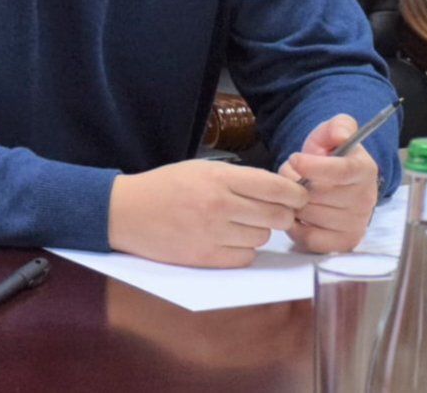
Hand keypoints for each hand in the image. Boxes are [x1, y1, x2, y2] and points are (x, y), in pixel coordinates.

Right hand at [108, 159, 307, 267]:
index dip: (295, 194)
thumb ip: (238, 178)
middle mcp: (220, 205)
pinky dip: (244, 251)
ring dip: (260, 233)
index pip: (275, 187)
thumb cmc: (165, 186)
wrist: (126, 212)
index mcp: (220, 178)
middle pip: (276, 216)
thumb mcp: (201, 169)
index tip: (299, 197)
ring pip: (262, 238)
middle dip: (283, 215)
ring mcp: (212, 233)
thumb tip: (278, 189)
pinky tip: (231, 240)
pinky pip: (244, 258)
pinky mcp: (204, 257)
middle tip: (277, 213)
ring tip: (242, 225)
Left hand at [278, 115, 378, 253]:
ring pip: (311, 216)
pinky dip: (296, 228)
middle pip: (320, 195)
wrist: (333, 182)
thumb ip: (338, 126)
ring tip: (295, 194)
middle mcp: (366, 199)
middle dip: (297, 185)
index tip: (294, 159)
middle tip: (292, 177)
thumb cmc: (330, 156)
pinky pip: (310, 239)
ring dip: (294, 204)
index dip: (315, 167)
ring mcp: (356, 224)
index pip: (343, 171)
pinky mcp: (343, 244)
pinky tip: (297, 215)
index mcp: (365, 170)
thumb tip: (341, 135)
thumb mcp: (331, 133)